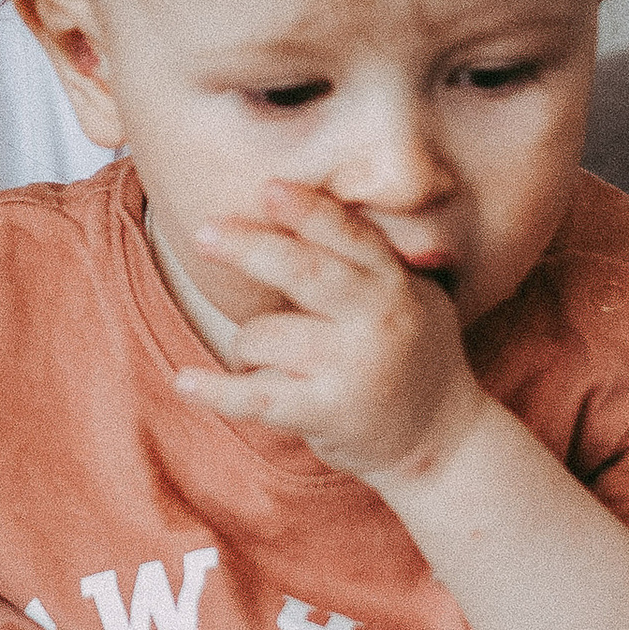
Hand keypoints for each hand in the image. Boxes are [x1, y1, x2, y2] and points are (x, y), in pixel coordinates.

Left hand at [168, 184, 481, 486]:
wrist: (443, 442)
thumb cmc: (411, 355)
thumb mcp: (413, 296)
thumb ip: (369, 258)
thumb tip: (296, 200)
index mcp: (395, 284)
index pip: (349, 236)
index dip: (309, 210)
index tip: (270, 187)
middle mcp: (378, 321)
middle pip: (303, 272)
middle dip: (250, 248)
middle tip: (206, 233)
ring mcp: (352, 369)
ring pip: (262, 335)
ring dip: (248, 346)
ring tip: (274, 361)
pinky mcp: (327, 413)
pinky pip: (256, 397)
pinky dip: (216, 392)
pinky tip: (185, 382)